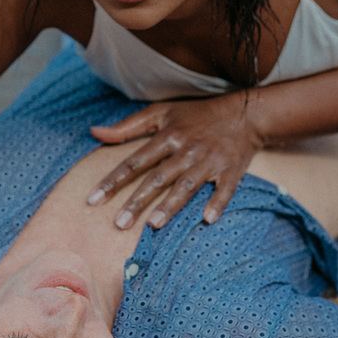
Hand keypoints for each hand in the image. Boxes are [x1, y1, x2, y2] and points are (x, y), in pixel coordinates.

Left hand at [86, 93, 260, 229]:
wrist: (243, 114)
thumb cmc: (196, 115)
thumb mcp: (160, 113)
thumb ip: (127, 127)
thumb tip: (94, 132)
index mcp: (167, 136)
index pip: (134, 162)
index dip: (113, 181)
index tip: (93, 200)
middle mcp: (186, 150)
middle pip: (157, 178)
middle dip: (137, 201)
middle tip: (119, 224)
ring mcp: (210, 161)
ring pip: (187, 185)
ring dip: (171, 205)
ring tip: (154, 225)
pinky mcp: (232, 170)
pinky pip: (224, 189)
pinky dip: (217, 203)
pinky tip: (207, 219)